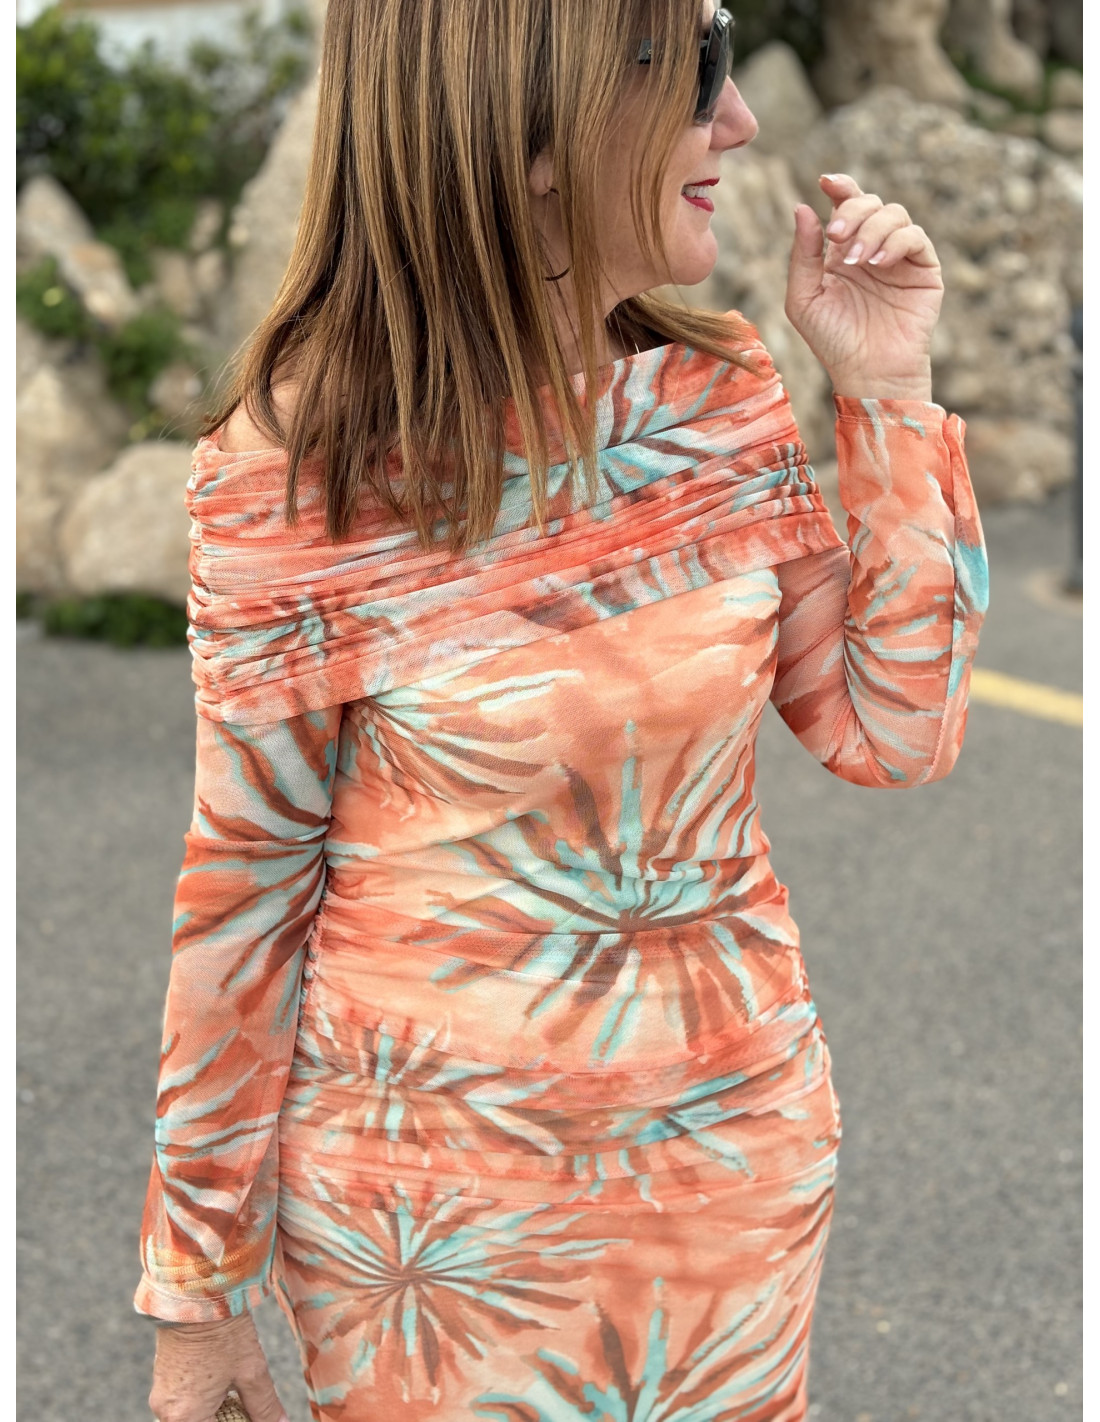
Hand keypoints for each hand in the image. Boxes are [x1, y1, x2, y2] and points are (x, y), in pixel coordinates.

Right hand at [149, 1314, 287, 1421]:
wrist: (194, 1293)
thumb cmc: (223, 1331)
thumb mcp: (250, 1370)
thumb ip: (265, 1406)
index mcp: (186, 1417)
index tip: (252, 1416)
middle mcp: (167, 1413)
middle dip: (227, 1420)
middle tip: (246, 1407)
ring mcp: (161, 1396)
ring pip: (192, 1418)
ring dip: (214, 1413)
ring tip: (234, 1393)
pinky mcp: (162, 1380)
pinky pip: (183, 1403)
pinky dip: (202, 1401)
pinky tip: (220, 1383)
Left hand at [785, 173, 943, 400]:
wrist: (867, 373)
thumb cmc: (832, 341)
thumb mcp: (804, 298)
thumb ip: (803, 255)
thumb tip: (803, 207)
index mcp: (842, 251)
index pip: (844, 205)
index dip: (839, 186)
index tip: (826, 183)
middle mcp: (872, 248)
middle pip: (868, 203)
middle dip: (851, 213)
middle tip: (836, 238)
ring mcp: (899, 257)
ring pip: (893, 214)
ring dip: (872, 230)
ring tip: (857, 261)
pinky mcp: (924, 269)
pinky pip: (915, 237)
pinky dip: (896, 242)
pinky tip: (878, 263)